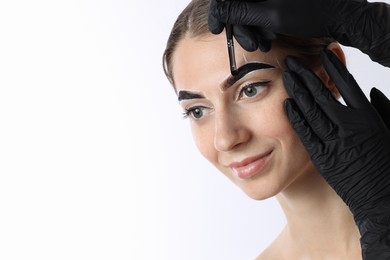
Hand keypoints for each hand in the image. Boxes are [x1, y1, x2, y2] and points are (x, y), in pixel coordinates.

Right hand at [208, 0, 366, 51]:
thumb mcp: (271, 16)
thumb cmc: (310, 14)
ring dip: (252, 27)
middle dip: (240, 24)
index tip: (216, 29)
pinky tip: (270, 34)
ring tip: (265, 41)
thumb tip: (218, 10)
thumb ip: (241, 12)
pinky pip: (260, 8)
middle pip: (238, 2)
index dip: (219, 12)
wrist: (340, 15)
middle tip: (250, 43)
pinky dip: (261, 22)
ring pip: (249, 7)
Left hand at [282, 49, 389, 224]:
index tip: (321, 54)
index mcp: (368, 117)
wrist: (382, 199)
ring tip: (286, 76)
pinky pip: (306, 133)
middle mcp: (349, 125)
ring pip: (310, 110)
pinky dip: (296, 117)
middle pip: (322, 94)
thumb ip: (384, 109)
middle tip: (291, 61)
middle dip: (305, 75)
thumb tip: (372, 91)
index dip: (332, 68)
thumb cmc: (388, 165)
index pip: (347, 84)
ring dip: (296, 91)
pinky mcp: (322, 156)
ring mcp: (334, 141)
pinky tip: (286, 104)